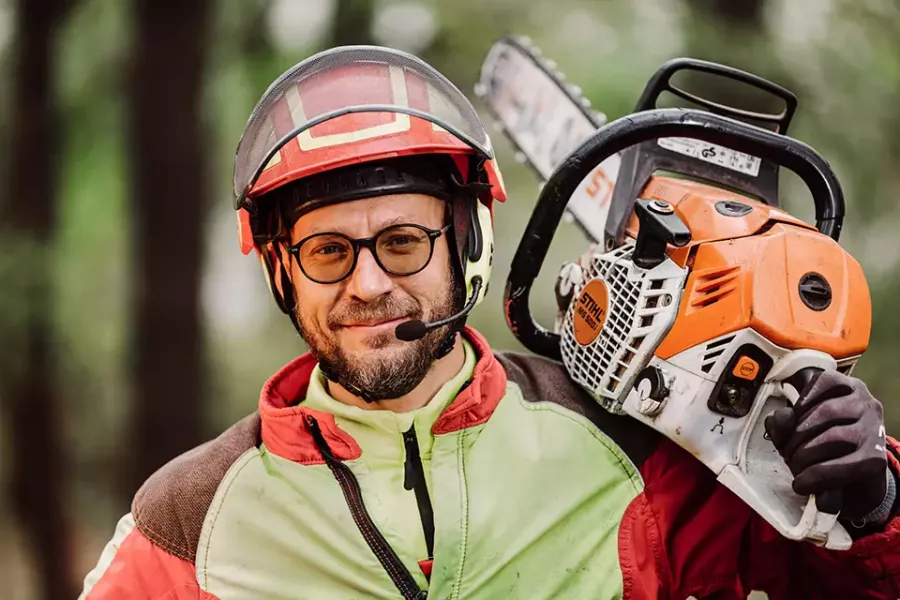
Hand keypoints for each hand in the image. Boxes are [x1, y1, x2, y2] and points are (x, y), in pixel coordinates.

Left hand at [764, 370, 890, 521]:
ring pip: (835, 437)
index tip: (793, 420)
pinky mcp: (875, 460)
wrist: (850, 484)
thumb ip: (783, 422)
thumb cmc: (821, 449)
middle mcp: (867, 405)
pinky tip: (803, 483)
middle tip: (788, 454)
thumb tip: (783, 418)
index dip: (801, 402)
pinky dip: (815, 476)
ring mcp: (874, 431)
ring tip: (796, 468)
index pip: (823, 381)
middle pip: (825, 412)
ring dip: (805, 457)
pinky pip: (842, 466)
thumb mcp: (794, 431)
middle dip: (796, 437)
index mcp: (848, 389)